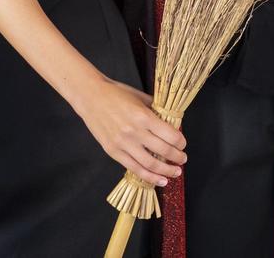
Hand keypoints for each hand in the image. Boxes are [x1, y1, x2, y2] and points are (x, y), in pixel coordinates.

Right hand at [72, 75, 186, 186]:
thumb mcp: (139, 97)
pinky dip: (149, 177)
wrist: (90, 96)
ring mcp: (123, 143)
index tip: (183, 144)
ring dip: (167, 171)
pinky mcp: (113, 151)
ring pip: (151, 164)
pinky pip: (134, 169)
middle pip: (164, 151)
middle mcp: (134, 131)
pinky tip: (159, 179)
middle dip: (177, 158)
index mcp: (143, 116)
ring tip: (175, 172)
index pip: (171, 135)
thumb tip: (172, 122)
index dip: (181, 142)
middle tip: (183, 159)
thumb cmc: (116, 93)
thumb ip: (156, 109)